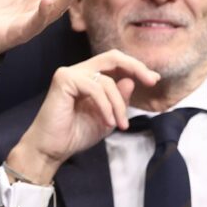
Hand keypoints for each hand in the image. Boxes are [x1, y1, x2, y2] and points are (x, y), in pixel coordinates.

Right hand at [5, 49, 160, 184]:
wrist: (52, 149)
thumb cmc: (75, 134)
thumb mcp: (107, 118)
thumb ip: (118, 100)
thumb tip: (131, 81)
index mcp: (88, 78)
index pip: (114, 63)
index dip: (135, 67)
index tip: (154, 79)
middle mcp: (78, 71)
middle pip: (112, 57)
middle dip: (135, 67)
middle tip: (152, 81)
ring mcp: (69, 73)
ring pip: (107, 81)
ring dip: (118, 105)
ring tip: (120, 125)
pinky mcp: (63, 80)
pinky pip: (95, 88)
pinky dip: (106, 106)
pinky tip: (109, 122)